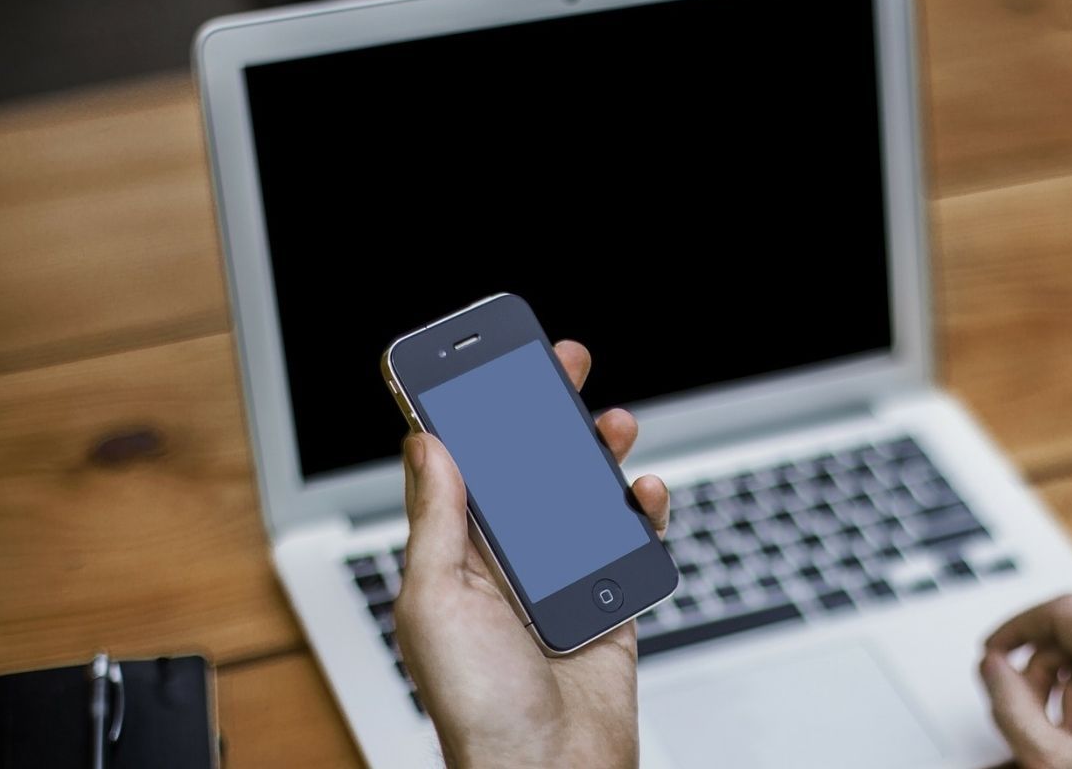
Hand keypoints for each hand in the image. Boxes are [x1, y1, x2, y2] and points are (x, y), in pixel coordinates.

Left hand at [394, 340, 669, 768]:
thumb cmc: (479, 709)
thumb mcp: (435, 602)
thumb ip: (438, 521)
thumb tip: (427, 444)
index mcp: (454, 558)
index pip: (460, 466)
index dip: (469, 411)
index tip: (482, 362)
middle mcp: (505, 563)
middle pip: (526, 468)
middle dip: (543, 412)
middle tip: (561, 365)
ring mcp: (560, 580)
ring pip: (582, 495)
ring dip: (597, 453)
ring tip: (612, 423)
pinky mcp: (609, 601)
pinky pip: (630, 542)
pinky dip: (643, 512)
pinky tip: (644, 493)